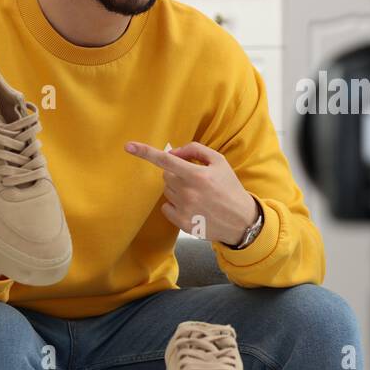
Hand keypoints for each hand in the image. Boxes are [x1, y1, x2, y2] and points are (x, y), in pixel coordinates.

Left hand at [124, 140, 258, 245]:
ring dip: (177, 189)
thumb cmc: (230, 188)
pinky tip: (192, 206)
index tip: (128, 146)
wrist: (241, 220)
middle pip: (166, 176)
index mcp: (197, 175)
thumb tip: (174, 152)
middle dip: (176, 174)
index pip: (165, 160)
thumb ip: (196, 150)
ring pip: (166, 191)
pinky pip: (166, 207)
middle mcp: (188, 192)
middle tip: (193, 178)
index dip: (145, 152)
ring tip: (197, 194)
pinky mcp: (182, 223)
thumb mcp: (220, 162)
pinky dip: (174, 204)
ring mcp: (184, 209)